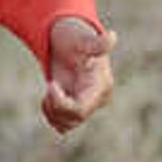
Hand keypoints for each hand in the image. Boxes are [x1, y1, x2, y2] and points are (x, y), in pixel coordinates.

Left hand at [41, 15, 115, 134]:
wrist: (68, 37)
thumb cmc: (74, 36)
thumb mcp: (81, 39)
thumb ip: (96, 43)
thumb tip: (112, 37)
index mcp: (102, 86)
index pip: (80, 110)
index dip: (60, 103)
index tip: (50, 83)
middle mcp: (99, 99)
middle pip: (74, 119)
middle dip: (56, 105)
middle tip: (50, 82)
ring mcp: (89, 105)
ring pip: (67, 125)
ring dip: (52, 110)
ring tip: (51, 85)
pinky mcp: (78, 108)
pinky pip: (63, 124)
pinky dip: (52, 114)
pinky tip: (49, 95)